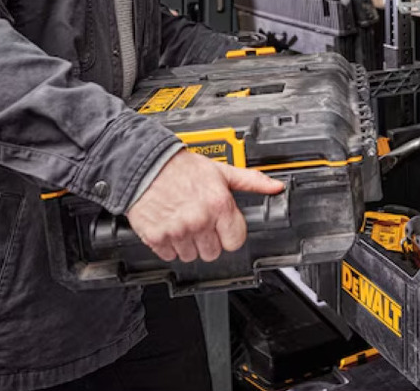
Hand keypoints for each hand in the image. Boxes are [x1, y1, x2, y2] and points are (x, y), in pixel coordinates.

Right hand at [126, 151, 284, 262]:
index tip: (222, 227)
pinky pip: (169, 255)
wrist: (145, 164)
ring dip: (188, 244)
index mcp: (219, 205)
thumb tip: (274, 186)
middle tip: (200, 222)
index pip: (235, 241)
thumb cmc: (181, 167)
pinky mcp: (156, 237)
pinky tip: (169, 227)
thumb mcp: (221, 171)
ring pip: (191, 256)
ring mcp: (177, 231)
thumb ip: (250, 181)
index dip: (230, 234)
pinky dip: (168, 245)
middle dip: (209, 240)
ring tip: (183, 223)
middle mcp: (199, 220)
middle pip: (213, 252)